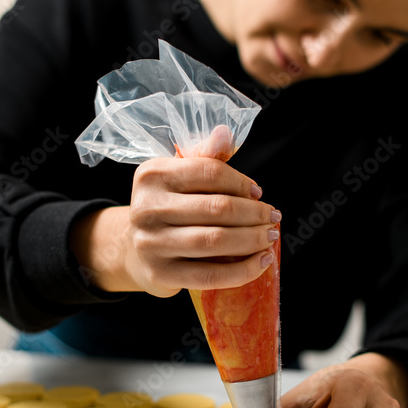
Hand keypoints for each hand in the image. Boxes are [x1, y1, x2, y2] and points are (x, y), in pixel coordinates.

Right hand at [69, 155, 280, 295]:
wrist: (134, 250)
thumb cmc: (167, 208)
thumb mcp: (179, 177)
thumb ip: (205, 157)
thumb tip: (225, 133)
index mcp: (152, 175)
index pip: (209, 173)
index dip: (241, 182)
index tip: (258, 193)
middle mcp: (146, 208)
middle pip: (217, 208)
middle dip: (254, 214)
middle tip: (273, 217)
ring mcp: (151, 244)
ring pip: (216, 241)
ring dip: (253, 239)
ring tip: (270, 237)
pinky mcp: (160, 274)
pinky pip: (211, 274)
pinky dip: (243, 270)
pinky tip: (261, 262)